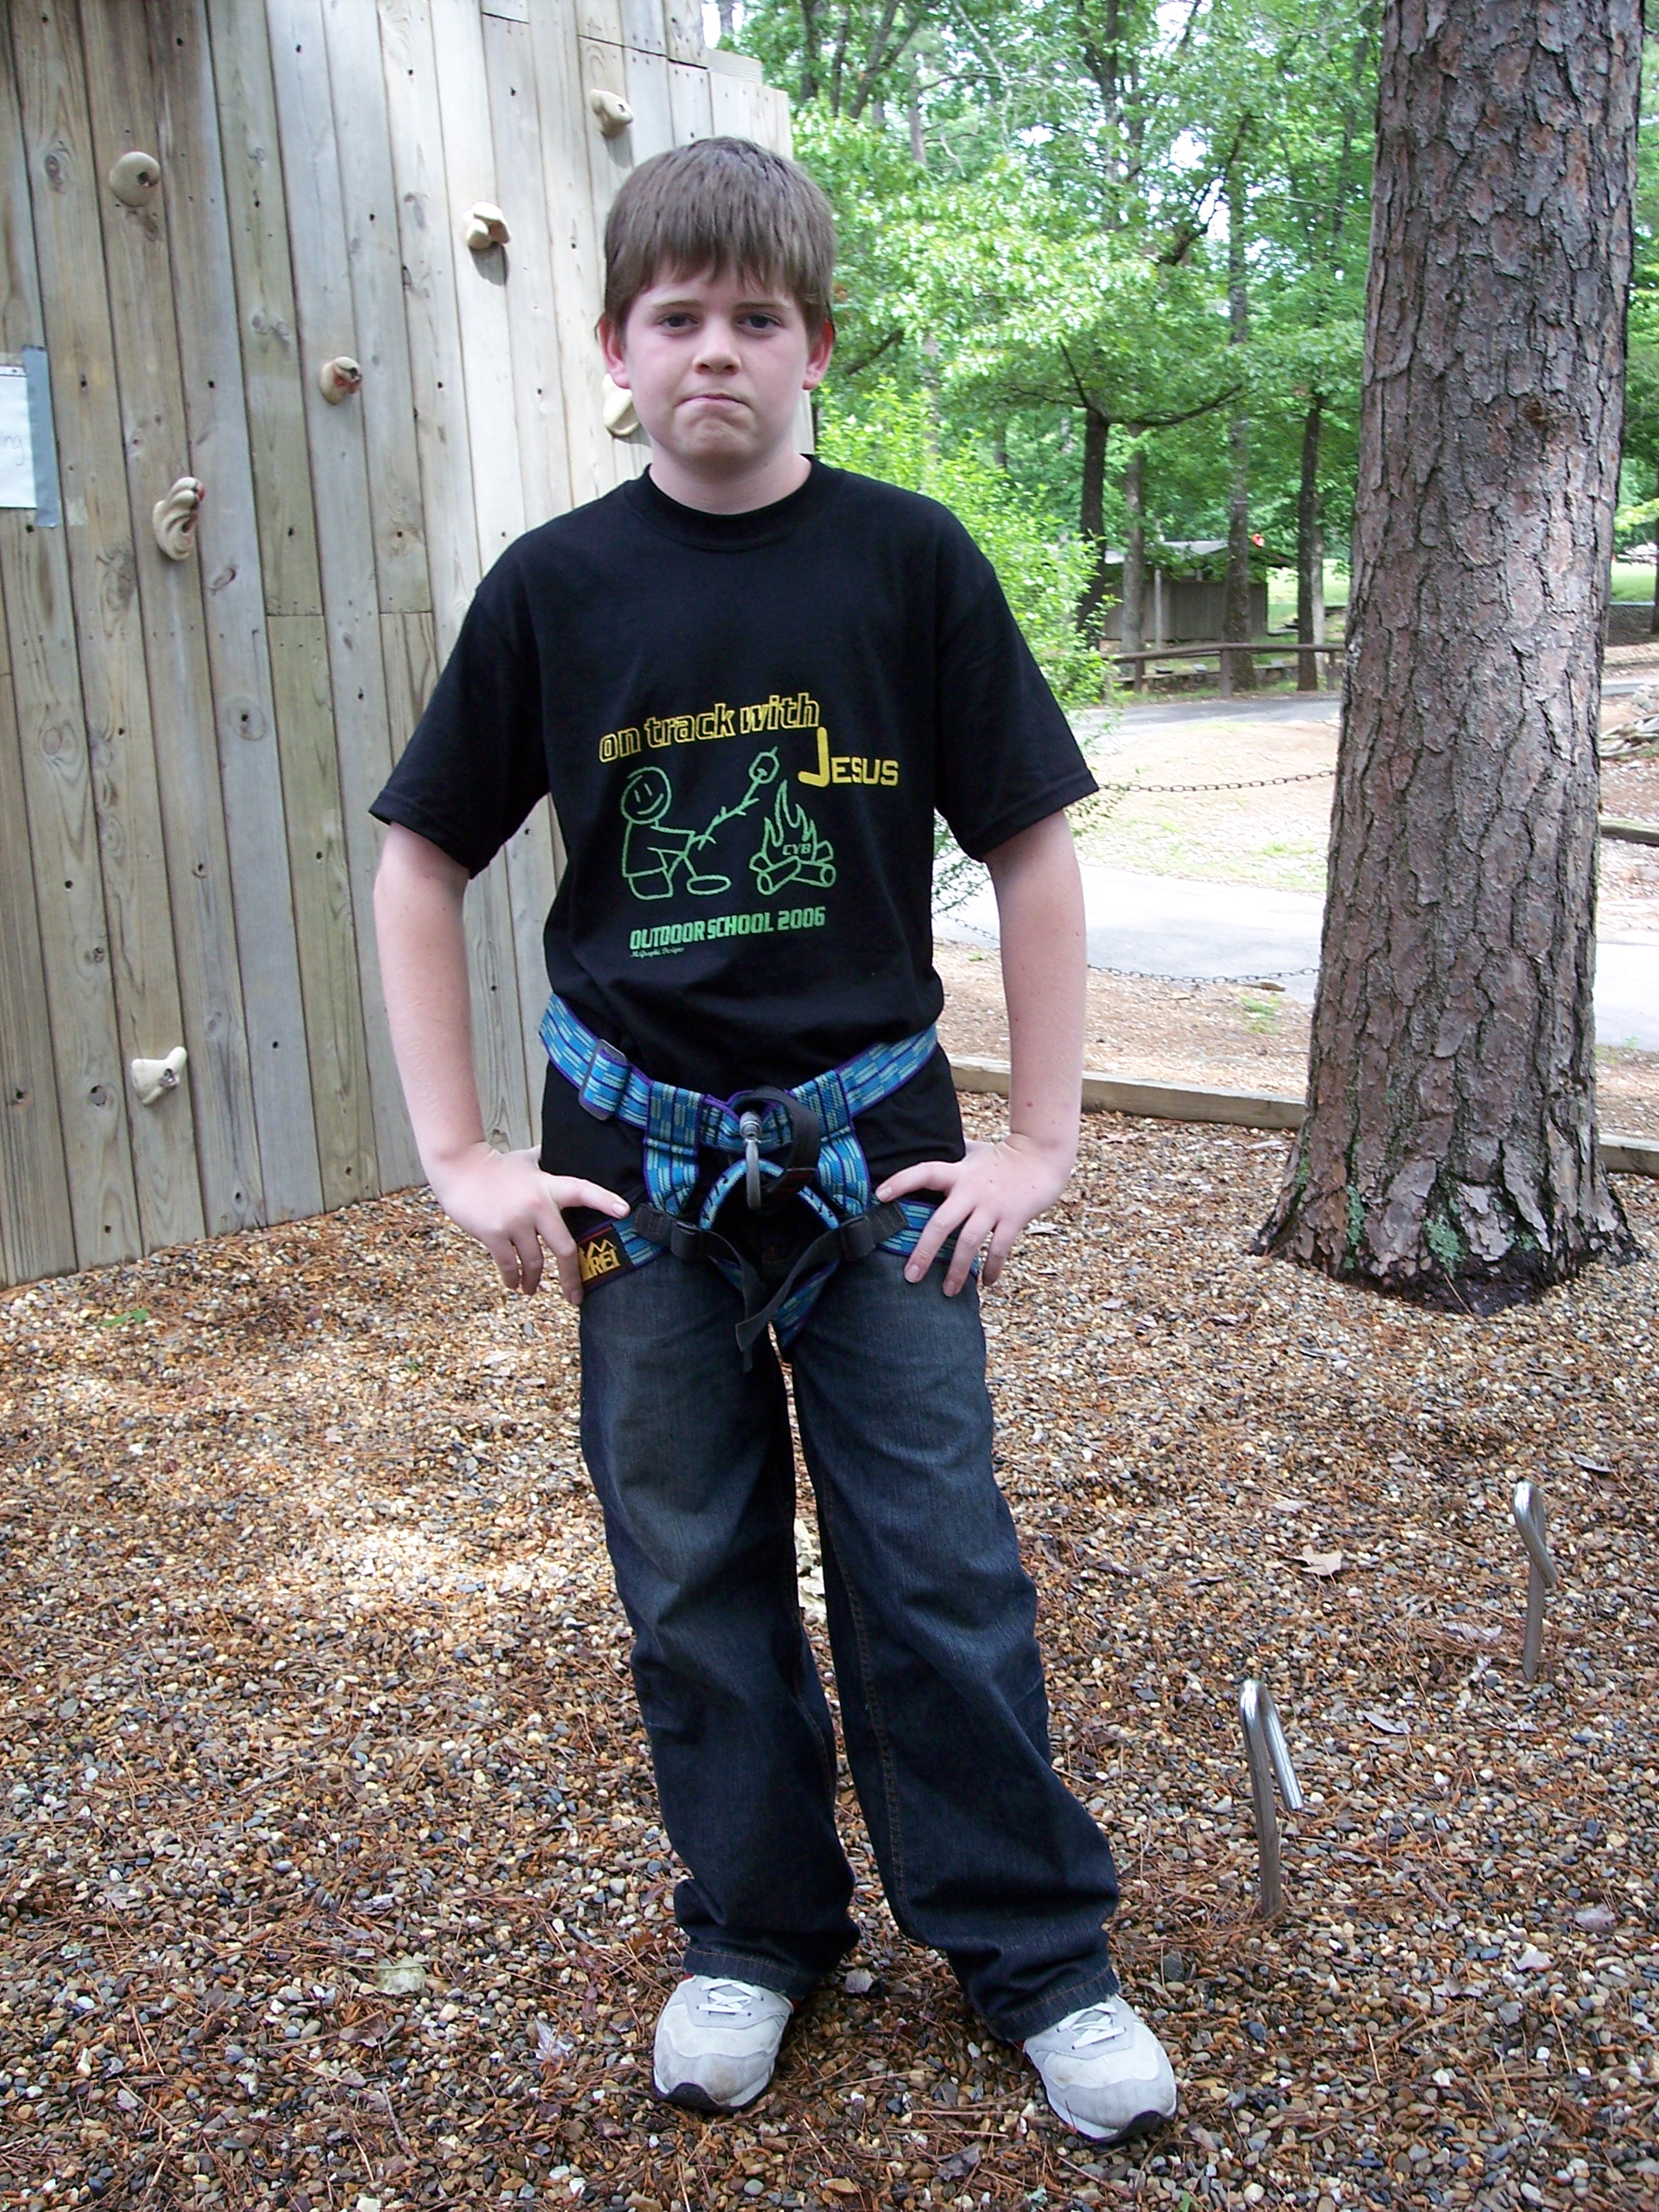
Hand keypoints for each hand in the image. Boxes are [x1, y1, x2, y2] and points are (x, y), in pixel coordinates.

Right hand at [427, 1143, 629, 1303]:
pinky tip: (514, 1283)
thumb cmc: (495, 1165)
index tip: (625, 1212)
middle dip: (571, 1277)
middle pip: (564, 1248)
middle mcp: (537, 1205)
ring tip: (532, 1289)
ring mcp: (515, 1220)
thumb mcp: (527, 1160)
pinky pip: (509, 1264)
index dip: (604, 1201)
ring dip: (534, 1281)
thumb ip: (547, 1162)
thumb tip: (563, 1151)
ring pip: (534, 1262)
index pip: (583, 1191)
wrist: (459, 1167)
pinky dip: (513, 1278)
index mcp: (548, 1186)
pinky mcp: (493, 1232)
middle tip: (575, 1296)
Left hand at [875, 1132, 1074, 1296]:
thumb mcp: (973, 1151)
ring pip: (969, 1243)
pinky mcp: (1014, 1218)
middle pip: (941, 1223)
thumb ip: (951, 1156)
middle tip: (910, 1277)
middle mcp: (972, 1191)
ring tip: (947, 1292)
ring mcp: (992, 1206)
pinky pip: (999, 1249)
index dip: (901, 1182)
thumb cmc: (1004, 1154)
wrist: (1042, 1155)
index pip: (924, 1173)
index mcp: (958, 1173)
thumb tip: (927, 1149)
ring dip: (957, 1270)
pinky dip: (992, 1268)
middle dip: (924, 1252)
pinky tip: (986, 1283)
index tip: (879, 1196)